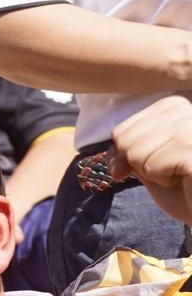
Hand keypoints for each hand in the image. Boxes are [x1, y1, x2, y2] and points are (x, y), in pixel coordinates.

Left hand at [111, 95, 191, 224]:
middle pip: (125, 140)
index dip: (130, 157)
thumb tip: (112, 159)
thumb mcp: (147, 166)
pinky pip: (151, 165)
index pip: (121, 132)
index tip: (159, 163)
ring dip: (154, 173)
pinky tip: (186, 178)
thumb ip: (125, 154)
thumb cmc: (184, 189)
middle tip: (172, 171)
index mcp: (173, 107)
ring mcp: (191, 128)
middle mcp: (185, 110)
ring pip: (135, 153)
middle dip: (141, 165)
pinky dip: (163, 180)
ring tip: (180, 173)